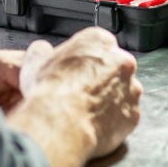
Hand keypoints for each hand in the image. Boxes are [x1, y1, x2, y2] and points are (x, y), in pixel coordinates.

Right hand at [19, 28, 141, 157]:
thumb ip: (42, 50)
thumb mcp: (34, 61)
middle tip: (80, 93)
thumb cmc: (49, 92)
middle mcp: (122, 62)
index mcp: (100, 42)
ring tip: (86, 112)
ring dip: (109, 100)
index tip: (75, 72)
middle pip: (114, 68)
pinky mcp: (133, 114)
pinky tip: (94, 125)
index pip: (97, 46)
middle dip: (100, 79)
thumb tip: (41, 50)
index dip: (84, 61)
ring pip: (122, 93)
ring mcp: (131, 89)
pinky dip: (113, 121)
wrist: (60, 124)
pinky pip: (125, 116)